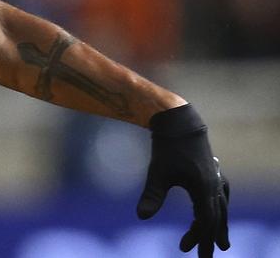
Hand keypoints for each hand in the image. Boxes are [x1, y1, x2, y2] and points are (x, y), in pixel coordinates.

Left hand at [137, 104, 229, 256]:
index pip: (204, 221)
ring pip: (221, 208)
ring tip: (222, 244)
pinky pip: (222, 196)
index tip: (185, 251)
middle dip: (210, 239)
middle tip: (207, 257)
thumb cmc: (167, 147)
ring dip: (220, 226)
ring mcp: (216, 178)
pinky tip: (219, 211)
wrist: (179, 121)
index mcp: (204, 189)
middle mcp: (214, 186)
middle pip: (216, 219)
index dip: (196, 237)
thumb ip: (152, 195)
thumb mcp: (157, 172)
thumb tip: (142, 217)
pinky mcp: (213, 171)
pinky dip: (220, 208)